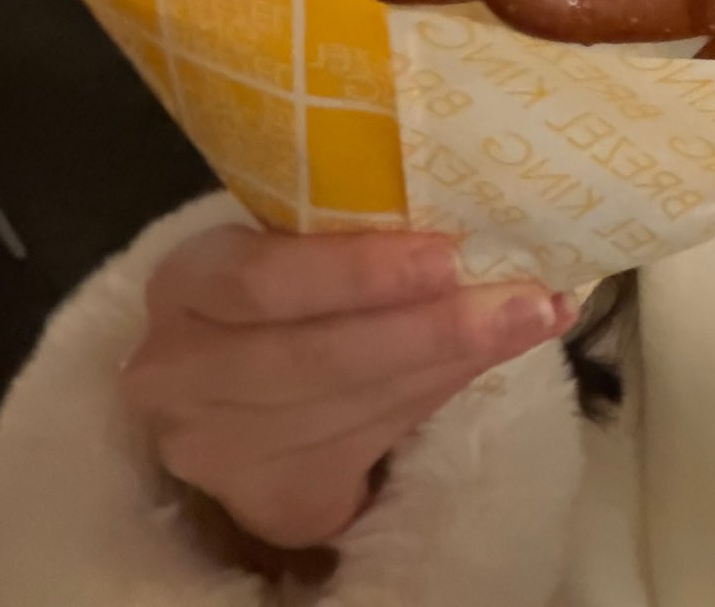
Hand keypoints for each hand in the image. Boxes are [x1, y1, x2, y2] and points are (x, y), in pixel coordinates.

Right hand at [123, 225, 573, 550]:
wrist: (229, 384)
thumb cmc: (280, 288)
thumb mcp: (292, 246)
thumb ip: (360, 235)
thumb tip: (489, 214)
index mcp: (185, 285)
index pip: (262, 281)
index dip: (356, 272)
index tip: (446, 254)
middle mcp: (182, 374)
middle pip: (318, 359)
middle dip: (432, 329)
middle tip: (524, 299)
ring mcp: (219, 450)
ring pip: (356, 408)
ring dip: (457, 363)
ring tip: (533, 319)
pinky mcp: (269, 500)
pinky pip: (370, 450)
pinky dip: (443, 399)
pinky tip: (499, 361)